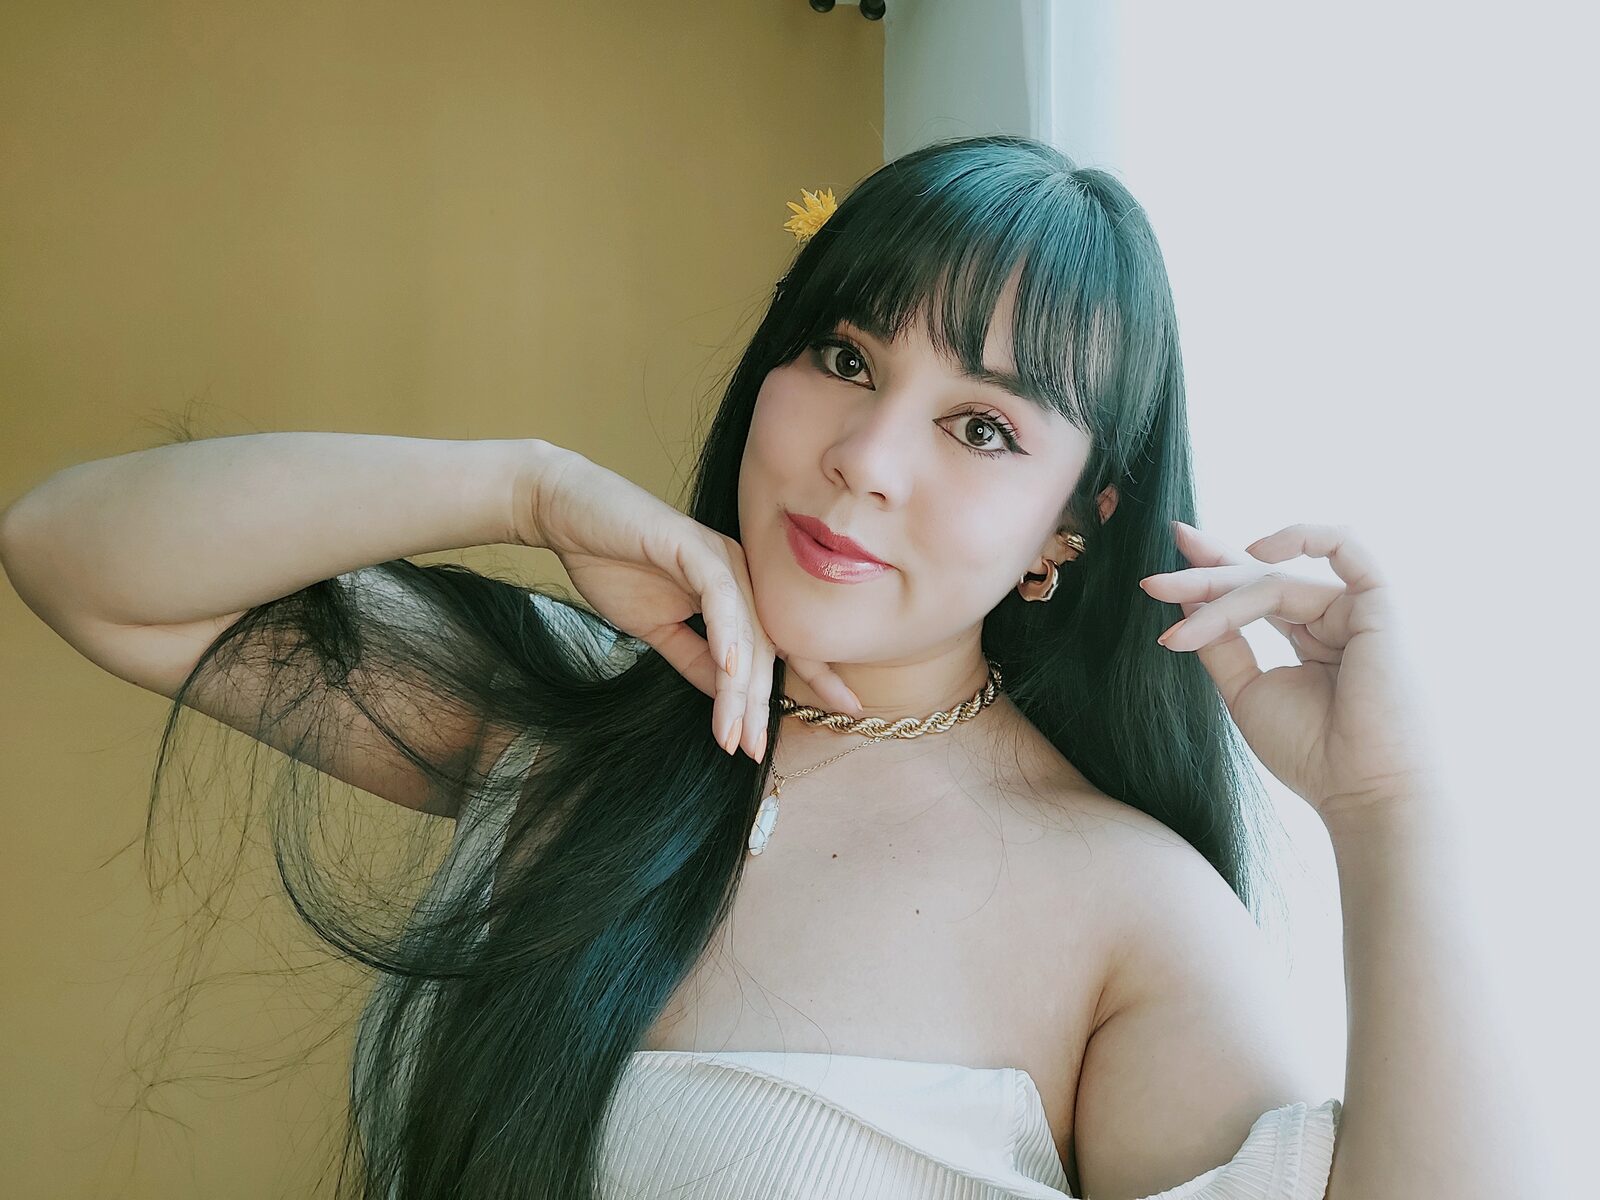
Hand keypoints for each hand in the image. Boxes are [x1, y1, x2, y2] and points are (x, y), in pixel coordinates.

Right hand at [523, 448, 862, 760]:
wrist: (566, 515)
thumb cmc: (612, 565)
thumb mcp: (659, 628)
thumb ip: (695, 659)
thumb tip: (726, 694)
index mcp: (736, 593)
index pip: (779, 642)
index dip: (814, 675)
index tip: (843, 711)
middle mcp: (739, 574)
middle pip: (764, 647)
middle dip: (760, 704)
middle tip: (754, 750)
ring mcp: (719, 557)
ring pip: (744, 631)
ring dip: (739, 688)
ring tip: (734, 733)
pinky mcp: (691, 545)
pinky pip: (718, 595)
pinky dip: (726, 634)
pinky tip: (729, 670)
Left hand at [1139, 520, 1444, 827]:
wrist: (1363, 791)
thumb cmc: (1312, 754)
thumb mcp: (1246, 691)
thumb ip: (1220, 643)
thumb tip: (1184, 599)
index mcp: (1310, 639)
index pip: (1256, 591)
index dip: (1212, 571)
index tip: (1162, 571)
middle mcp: (1334, 619)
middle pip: (1259, 578)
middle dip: (1203, 575)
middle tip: (1152, 583)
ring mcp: (1357, 610)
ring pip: (1274, 582)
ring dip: (1219, 593)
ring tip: (1172, 604)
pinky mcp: (1379, 604)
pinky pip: (1346, 547)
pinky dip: (1303, 536)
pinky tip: (1257, 550)